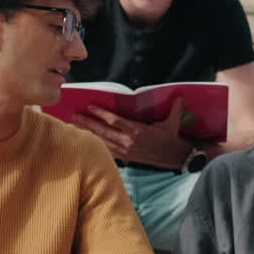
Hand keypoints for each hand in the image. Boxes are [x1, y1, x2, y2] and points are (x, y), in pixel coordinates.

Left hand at [73, 102, 189, 168]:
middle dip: (87, 123)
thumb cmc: (171, 138)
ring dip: (88, 133)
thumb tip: (179, 95)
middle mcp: (129, 142)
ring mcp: (126, 151)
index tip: (90, 106)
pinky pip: (108, 150)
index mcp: (138, 131)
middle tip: (74, 116)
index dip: (101, 114)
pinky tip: (87, 140)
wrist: (175, 158)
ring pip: (103, 141)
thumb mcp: (173, 122)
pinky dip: (97, 145)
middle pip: (103, 131)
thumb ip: (174, 108)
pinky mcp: (126, 157)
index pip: (115, 121)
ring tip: (75, 126)